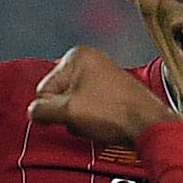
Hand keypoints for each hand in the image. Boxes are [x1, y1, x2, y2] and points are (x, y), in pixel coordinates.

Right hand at [28, 47, 181, 145]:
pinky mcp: (113, 91)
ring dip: (79, 119)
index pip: (44, 89)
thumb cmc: (111, 113)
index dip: (52, 108)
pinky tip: (104, 125)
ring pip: (74, 104)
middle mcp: (90, 60)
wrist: (149, 125)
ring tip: (97, 123)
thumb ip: (42, 110)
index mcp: (76, 56)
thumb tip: (33, 112)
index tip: (70, 116)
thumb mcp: (68, 111)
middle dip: (67, 113)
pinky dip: (92, 119)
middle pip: (59, 95)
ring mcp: (103, 75)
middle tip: (85, 120)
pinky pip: (89, 107)